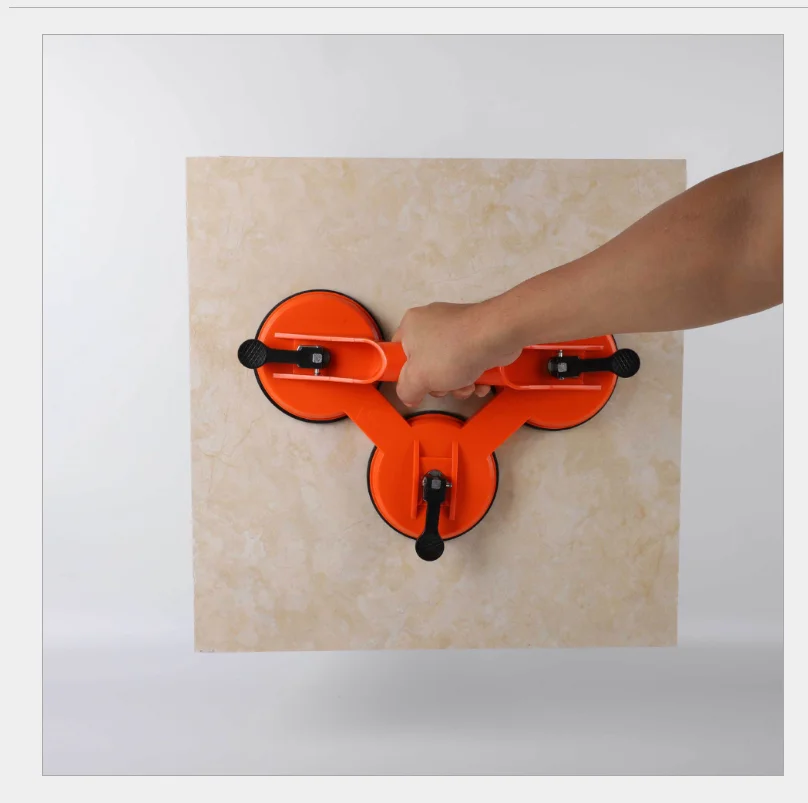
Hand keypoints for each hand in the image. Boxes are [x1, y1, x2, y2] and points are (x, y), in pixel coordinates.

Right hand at [392, 301, 522, 405]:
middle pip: (426, 363)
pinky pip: (469, 360)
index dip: (406, 373)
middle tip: (446, 387)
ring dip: (459, 384)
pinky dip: (475, 375)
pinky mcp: (477, 335)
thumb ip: (406, 390)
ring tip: (468, 385)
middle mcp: (432, 321)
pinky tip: (482, 381)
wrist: (496, 336)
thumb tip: (409, 396)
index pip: (399, 352)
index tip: (416, 385)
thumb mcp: (418, 378)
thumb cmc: (453, 351)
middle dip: (439, 383)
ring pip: (450, 366)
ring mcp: (457, 327)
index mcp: (411, 325)